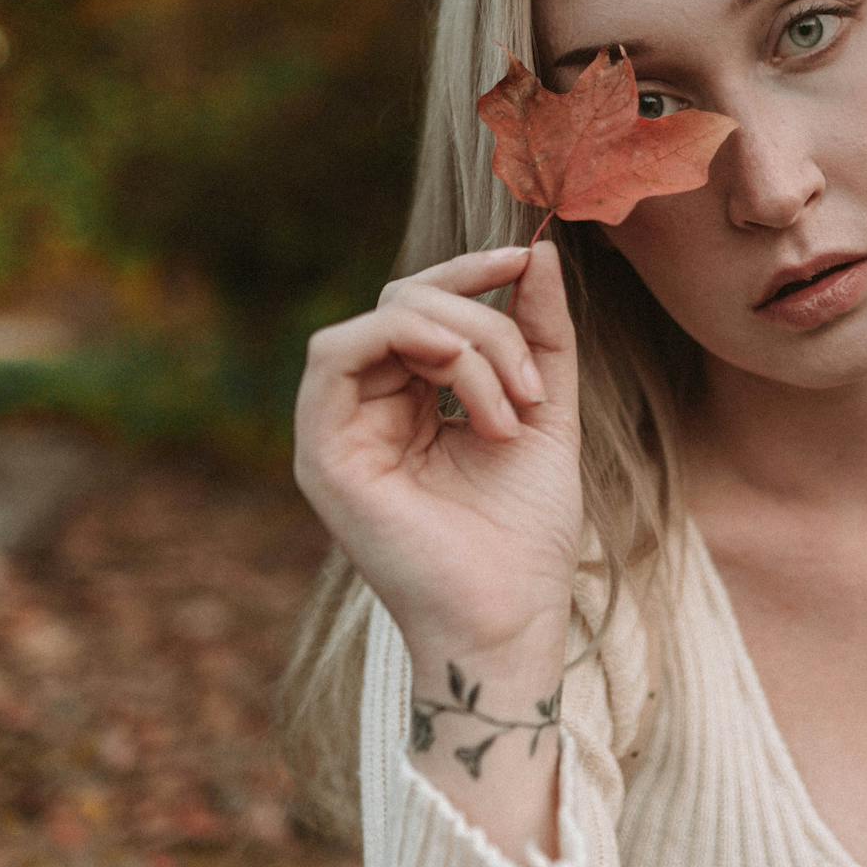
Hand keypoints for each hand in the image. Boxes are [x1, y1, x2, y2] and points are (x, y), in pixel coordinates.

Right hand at [292, 241, 583, 656]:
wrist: (512, 615)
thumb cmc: (528, 531)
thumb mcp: (546, 410)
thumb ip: (542, 333)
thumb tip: (540, 251)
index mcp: (413, 400)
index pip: (426, 304)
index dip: (473, 273)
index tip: (524, 262)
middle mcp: (368, 408)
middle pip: (405, 298)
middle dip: (483, 318)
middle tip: (533, 384)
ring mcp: (338, 428)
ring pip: (383, 316)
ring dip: (464, 342)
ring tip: (512, 408)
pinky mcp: (321, 449)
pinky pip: (338, 349)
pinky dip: (412, 342)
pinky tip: (466, 390)